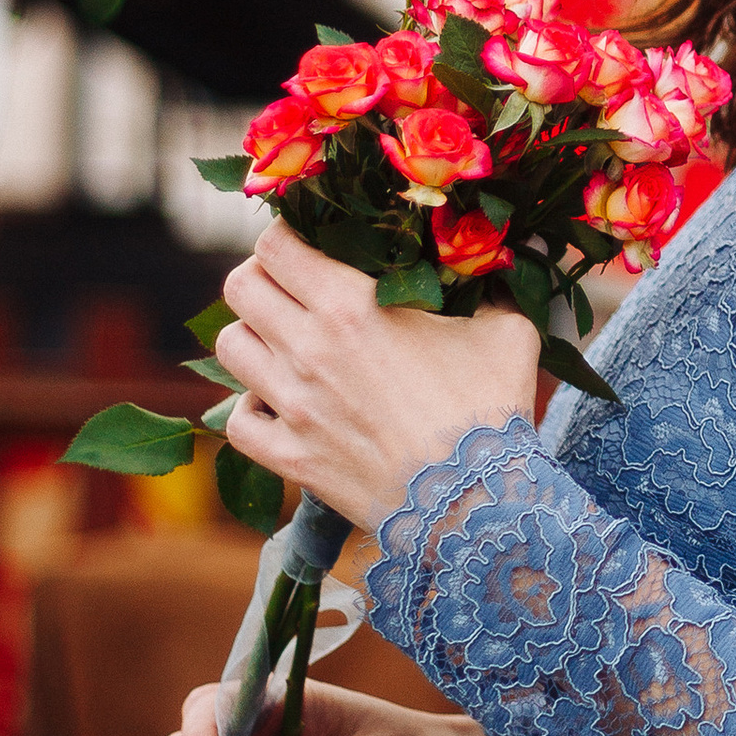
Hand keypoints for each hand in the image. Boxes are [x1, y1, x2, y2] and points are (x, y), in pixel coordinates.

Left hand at [218, 225, 540, 532]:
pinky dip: (250, 407)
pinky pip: (237, 422)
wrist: (475, 501)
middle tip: (289, 287)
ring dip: (252, 336)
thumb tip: (499, 267)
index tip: (304, 241)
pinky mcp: (290, 458)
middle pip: (240, 287)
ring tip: (282, 342)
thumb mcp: (506, 332)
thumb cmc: (492, 410)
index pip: (275, 245)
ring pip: (229, 348)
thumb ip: (490, 291)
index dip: (284, 234)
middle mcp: (308, 350)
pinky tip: (278, 403)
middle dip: (261, 276)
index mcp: (350, 306)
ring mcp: (292, 407)